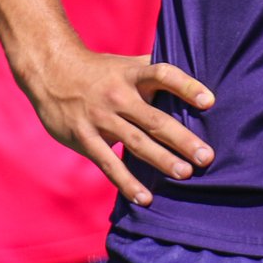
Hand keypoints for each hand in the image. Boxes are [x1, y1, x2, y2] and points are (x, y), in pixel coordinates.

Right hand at [23, 47, 214, 205]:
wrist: (52, 72)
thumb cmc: (101, 70)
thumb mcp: (126, 64)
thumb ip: (154, 69)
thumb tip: (191, 69)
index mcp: (132, 75)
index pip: (163, 75)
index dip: (187, 87)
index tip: (210, 101)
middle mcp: (118, 96)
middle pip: (155, 119)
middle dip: (182, 139)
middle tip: (206, 156)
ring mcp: (101, 119)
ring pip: (136, 143)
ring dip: (162, 161)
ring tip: (186, 175)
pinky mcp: (84, 139)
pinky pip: (109, 164)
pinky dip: (127, 182)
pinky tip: (145, 198)